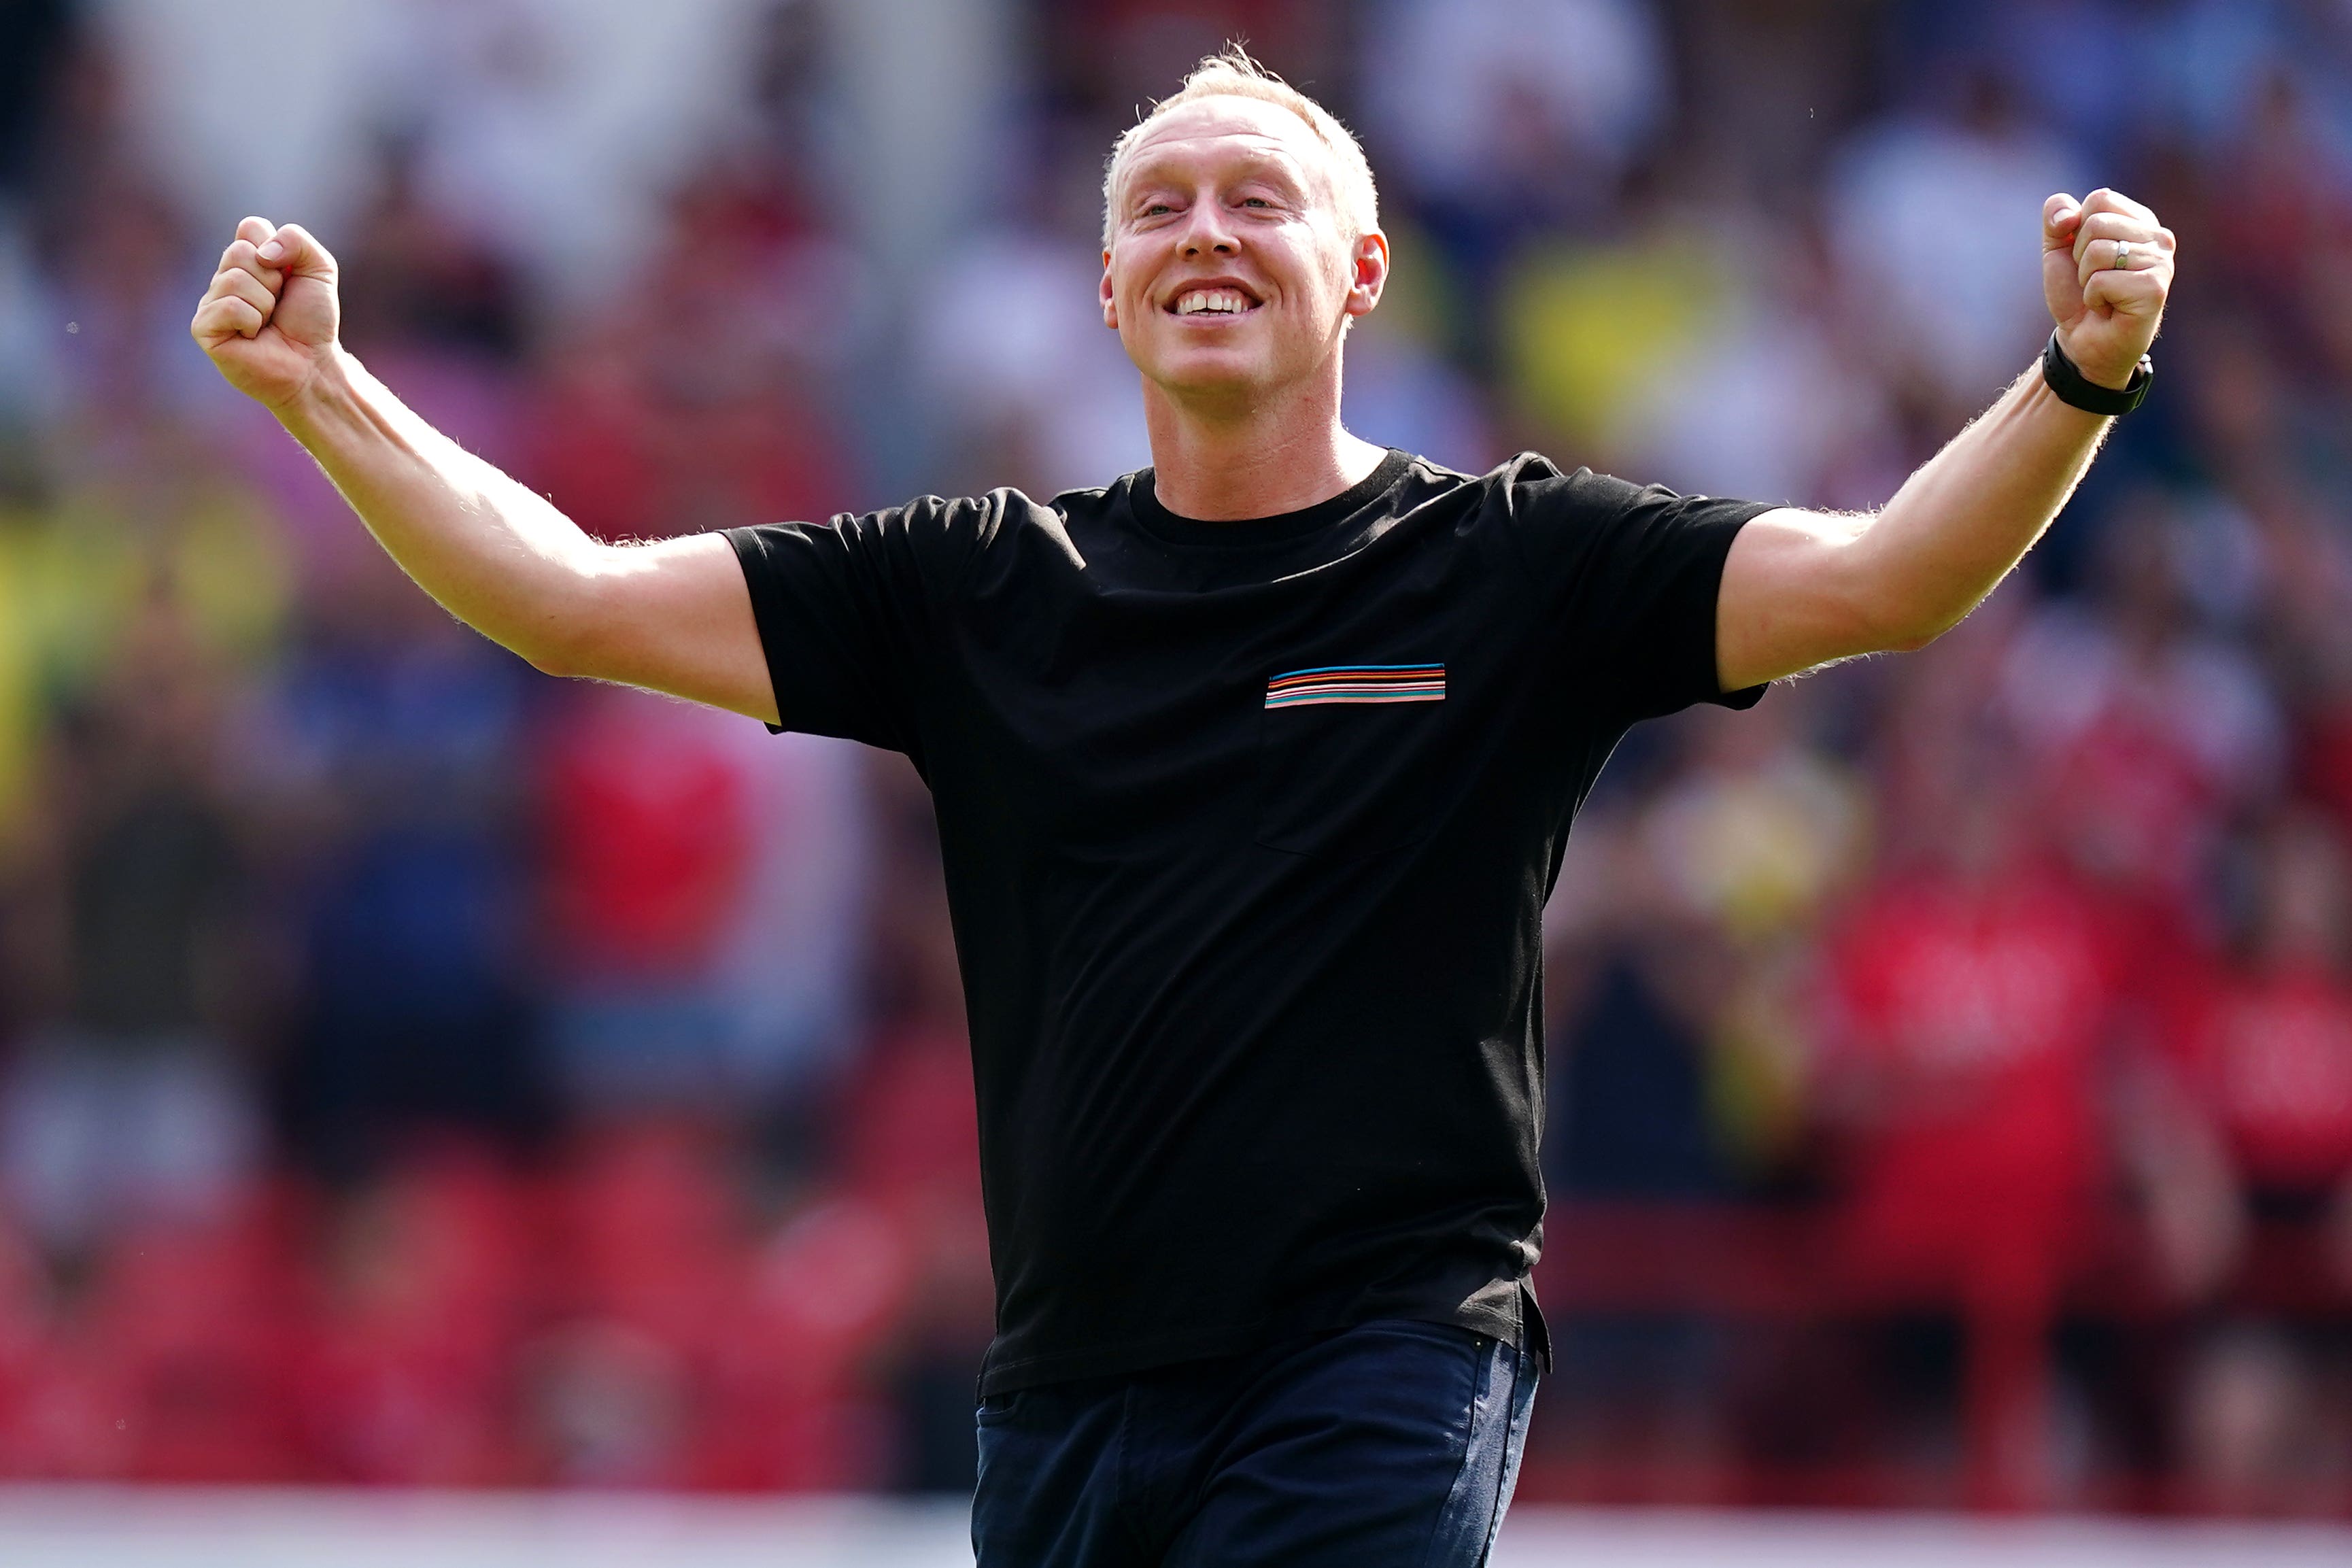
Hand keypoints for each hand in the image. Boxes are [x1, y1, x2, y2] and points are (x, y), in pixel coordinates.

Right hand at [189, 216, 341, 410]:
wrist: (312, 366)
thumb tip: (262, 252)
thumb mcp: (319, 269)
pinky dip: (252, 321)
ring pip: (235, 279)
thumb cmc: (312, 321)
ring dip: (265, 304)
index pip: (251, 227)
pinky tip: (253, 337)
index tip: (287, 278)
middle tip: (278, 306)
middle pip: (240, 251)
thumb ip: (297, 240)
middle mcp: (223, 278)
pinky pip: (228, 307)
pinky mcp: (203, 327)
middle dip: (272, 280)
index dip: (278, 251)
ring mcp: (210, 302)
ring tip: (268, 324)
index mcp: (245, 260)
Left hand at [2042, 188, 2174, 390]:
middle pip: (2097, 223)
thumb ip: (2058, 217)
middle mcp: (2158, 237)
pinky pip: (2101, 280)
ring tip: (2102, 295)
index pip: (2100, 199)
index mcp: (2139, 221)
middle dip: (2080, 257)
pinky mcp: (2155, 288)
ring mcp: (2162, 262)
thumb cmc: (2077, 295)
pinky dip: (2094, 298)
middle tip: (2094, 280)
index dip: (2077, 230)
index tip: (2086, 257)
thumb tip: (2068, 215)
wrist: (2083, 341)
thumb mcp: (2058, 249)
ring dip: (2087, 280)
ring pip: (2098, 251)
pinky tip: (2109, 308)